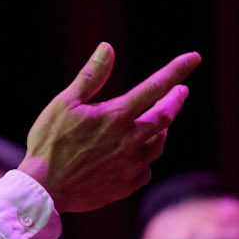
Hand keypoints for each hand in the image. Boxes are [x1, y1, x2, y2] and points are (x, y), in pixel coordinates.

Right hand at [17, 44, 199, 212]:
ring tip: (158, 124)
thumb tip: (108, 48)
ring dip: (161, 129)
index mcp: (117, 116)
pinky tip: (135, 156)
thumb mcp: (64, 104)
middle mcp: (131, 140)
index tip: (194, 58)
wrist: (44, 190)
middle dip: (175, 99)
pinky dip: (144, 158)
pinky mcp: (127, 185)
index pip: (155, 86)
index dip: (176, 70)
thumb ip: (90, 76)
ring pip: (158, 143)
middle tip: (180, 91)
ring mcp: (132, 165)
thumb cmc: (49, 144)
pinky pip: (146, 169)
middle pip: (166, 116)